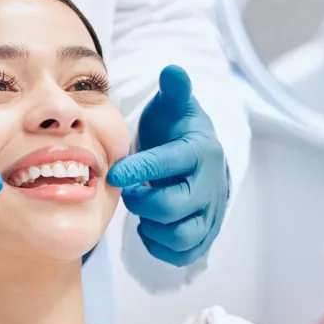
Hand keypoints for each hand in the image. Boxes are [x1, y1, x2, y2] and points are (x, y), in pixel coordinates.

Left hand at [107, 65, 228, 267]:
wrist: (199, 157)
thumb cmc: (177, 130)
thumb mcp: (174, 107)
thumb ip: (173, 91)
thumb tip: (172, 70)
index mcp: (199, 152)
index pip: (170, 163)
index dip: (140, 170)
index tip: (114, 173)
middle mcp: (209, 185)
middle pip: (173, 206)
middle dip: (142, 201)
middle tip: (129, 191)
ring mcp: (209, 213)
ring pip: (182, 235)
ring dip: (153, 227)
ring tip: (141, 209)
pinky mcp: (204, 234)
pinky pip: (185, 253)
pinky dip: (162, 246)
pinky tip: (149, 227)